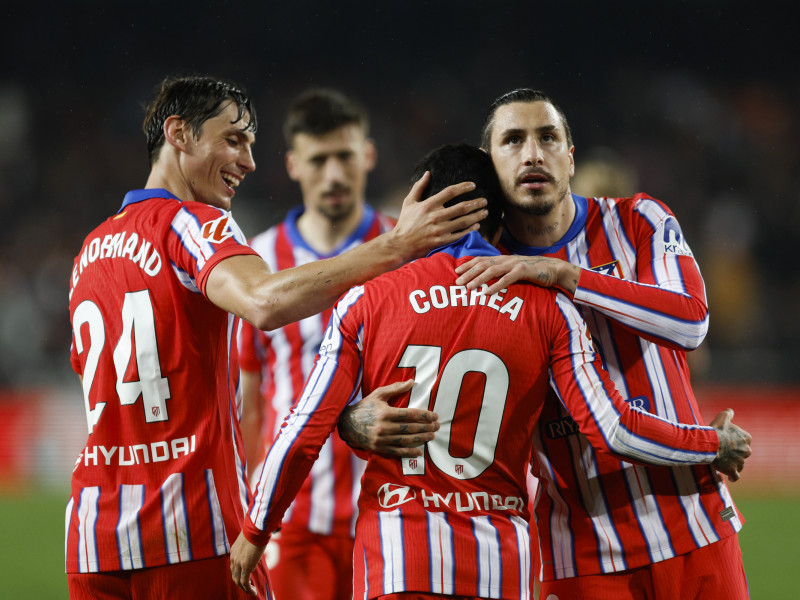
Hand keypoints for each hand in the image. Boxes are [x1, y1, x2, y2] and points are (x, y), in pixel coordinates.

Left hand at [229, 532, 266, 595]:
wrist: (256, 529)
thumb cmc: (255, 531)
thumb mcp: (249, 540)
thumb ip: (249, 548)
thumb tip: (255, 551)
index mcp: (233, 552)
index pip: (234, 567)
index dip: (239, 574)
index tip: (246, 577)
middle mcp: (233, 558)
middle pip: (234, 575)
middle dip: (240, 583)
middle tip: (248, 586)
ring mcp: (238, 563)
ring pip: (238, 581)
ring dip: (244, 587)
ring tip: (252, 591)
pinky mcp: (245, 566)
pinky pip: (245, 582)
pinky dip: (248, 589)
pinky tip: (253, 592)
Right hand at [338, 379, 439, 457]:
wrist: (347, 423)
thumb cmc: (365, 407)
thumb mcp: (378, 394)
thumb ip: (396, 388)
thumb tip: (412, 382)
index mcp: (385, 412)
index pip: (410, 414)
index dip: (424, 415)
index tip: (434, 416)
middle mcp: (384, 427)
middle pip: (410, 428)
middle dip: (426, 427)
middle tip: (437, 426)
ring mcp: (381, 439)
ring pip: (406, 440)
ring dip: (421, 439)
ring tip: (431, 436)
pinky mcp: (379, 448)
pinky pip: (397, 451)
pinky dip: (409, 452)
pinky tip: (419, 452)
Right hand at [390, 172, 487, 262]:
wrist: (401, 244)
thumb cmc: (405, 222)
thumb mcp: (409, 202)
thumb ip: (418, 187)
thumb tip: (427, 173)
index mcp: (428, 204)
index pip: (450, 192)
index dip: (463, 187)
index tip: (473, 185)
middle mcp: (436, 216)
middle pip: (461, 207)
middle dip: (476, 203)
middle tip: (485, 200)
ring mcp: (440, 229)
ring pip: (464, 221)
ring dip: (476, 216)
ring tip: (485, 212)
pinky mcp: (442, 241)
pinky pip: (460, 234)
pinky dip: (470, 230)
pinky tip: (476, 226)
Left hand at [455, 254, 581, 295]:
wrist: (554, 269)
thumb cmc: (534, 272)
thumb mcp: (515, 270)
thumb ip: (503, 272)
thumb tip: (488, 280)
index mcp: (503, 259)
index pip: (481, 259)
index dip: (468, 265)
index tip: (456, 271)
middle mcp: (506, 259)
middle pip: (483, 264)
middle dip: (469, 272)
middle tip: (457, 281)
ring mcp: (515, 264)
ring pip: (492, 270)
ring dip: (478, 279)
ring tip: (468, 288)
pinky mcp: (524, 271)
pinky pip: (507, 279)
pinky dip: (496, 285)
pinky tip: (487, 292)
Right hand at [711, 409, 751, 481]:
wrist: (709, 443)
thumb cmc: (716, 430)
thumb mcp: (723, 417)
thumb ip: (729, 414)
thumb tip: (731, 411)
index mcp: (746, 438)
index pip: (744, 441)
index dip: (736, 441)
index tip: (729, 442)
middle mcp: (746, 450)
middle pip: (743, 453)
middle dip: (736, 454)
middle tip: (725, 452)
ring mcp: (740, 461)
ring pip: (740, 465)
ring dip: (734, 465)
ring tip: (726, 464)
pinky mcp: (733, 470)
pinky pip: (735, 476)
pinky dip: (733, 477)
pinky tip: (730, 478)